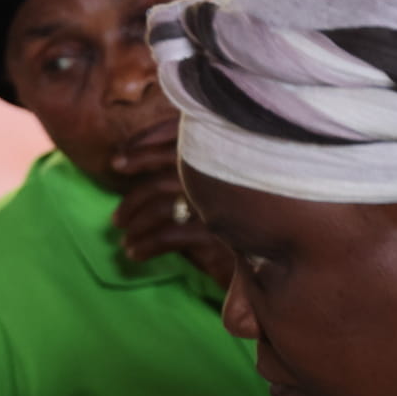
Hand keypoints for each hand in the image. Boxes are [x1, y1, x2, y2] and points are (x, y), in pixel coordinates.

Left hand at [109, 120, 234, 286]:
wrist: (280, 262)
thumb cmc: (247, 226)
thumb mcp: (217, 195)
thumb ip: (189, 176)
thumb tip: (138, 166)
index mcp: (225, 150)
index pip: (180, 132)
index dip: (145, 141)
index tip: (117, 160)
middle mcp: (225, 169)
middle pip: (166, 168)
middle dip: (134, 194)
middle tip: (116, 217)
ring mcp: (223, 199)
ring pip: (162, 204)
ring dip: (135, 222)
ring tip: (125, 239)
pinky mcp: (220, 233)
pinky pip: (169, 236)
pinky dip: (147, 245)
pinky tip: (135, 254)